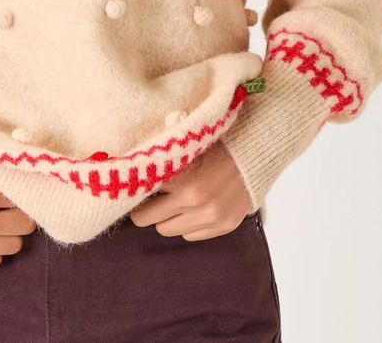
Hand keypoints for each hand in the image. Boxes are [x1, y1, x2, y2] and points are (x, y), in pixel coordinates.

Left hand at [127, 139, 252, 240]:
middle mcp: (195, 201)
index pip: (142, 196)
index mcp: (181, 177)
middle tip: (144, 201)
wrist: (252, 152)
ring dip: (166, 218)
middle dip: (145, 210)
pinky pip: (191, 236)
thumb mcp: (184, 143)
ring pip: (168, 231)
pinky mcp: (224, 226)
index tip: (130, 190)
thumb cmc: (213, 144)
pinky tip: (191, 209)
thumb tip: (129, 162)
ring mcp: (211, 217)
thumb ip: (160, 154)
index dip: (134, 191)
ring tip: (170, 203)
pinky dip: (187, 225)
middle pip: (150, 220)